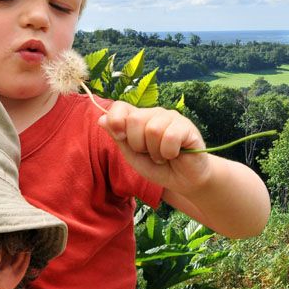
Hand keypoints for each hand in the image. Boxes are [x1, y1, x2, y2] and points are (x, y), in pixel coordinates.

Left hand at [97, 101, 211, 192]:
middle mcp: (155, 114)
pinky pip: (170, 136)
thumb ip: (119, 139)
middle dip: (138, 144)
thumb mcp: (133, 156)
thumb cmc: (159, 168)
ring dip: (155, 151)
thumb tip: (101, 119)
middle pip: (134, 119)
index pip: (120, 107)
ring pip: (152, 129)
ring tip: (163, 156)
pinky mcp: (187, 126)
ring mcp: (172, 118)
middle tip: (149, 153)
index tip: (121, 138)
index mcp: (139, 119)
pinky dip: (169, 152)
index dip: (116, 121)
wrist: (184, 181)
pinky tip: (175, 154)